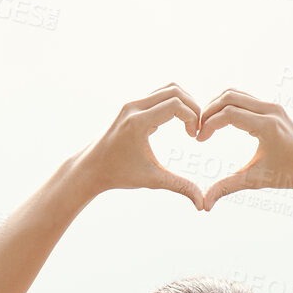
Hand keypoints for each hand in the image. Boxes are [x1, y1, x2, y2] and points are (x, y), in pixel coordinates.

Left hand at [68, 84, 204, 206]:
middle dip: (192, 107)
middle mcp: (133, 107)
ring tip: (189, 124)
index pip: (176, 105)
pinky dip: (172, 102)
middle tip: (196, 128)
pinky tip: (176, 123)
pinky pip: (158, 94)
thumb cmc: (118, 174)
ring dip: (183, 102)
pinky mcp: (131, 106)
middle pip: (174, 91)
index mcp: (138, 122)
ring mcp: (131, 104)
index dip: (193, 118)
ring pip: (167, 89)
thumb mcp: (151, 180)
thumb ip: (179, 186)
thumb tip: (202, 203)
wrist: (91, 168)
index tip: (194, 137)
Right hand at [196, 90, 292, 209]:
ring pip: (235, 93)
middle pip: (228, 97)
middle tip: (198, 130)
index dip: (208, 125)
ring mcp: (273, 106)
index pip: (228, 114)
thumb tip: (204, 205)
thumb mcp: (255, 180)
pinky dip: (228, 104)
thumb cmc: (288, 175)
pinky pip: (244, 97)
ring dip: (217, 106)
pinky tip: (220, 122)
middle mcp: (271, 110)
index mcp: (267, 126)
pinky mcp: (272, 106)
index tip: (199, 140)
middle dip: (208, 111)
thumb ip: (227, 188)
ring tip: (206, 125)